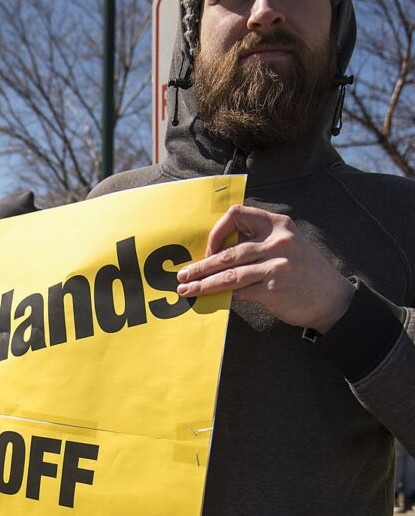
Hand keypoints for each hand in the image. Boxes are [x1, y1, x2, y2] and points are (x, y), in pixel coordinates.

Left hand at [176, 204, 354, 332]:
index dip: (218, 232)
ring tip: (187, 290)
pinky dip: (223, 296)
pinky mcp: (274, 288)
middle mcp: (278, 241)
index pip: (238, 214)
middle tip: (183, 275)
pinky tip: (210, 300)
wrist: (333, 299)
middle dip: (202, 265)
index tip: (209, 250)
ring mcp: (277, 264)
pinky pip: (240, 292)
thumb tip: (217, 254)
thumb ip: (258, 243)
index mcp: (278, 224)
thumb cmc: (303, 272)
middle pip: (229, 250)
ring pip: (229, 274)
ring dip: (204, 284)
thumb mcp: (287, 245)